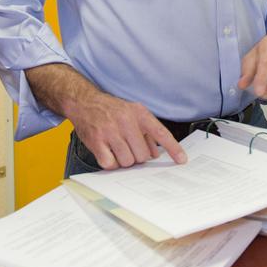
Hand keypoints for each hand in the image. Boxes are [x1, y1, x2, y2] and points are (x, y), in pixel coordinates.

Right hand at [66, 92, 186, 170]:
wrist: (84, 102)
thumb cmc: (111, 110)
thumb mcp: (132, 114)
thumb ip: (147, 133)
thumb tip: (156, 154)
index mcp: (138, 113)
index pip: (160, 133)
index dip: (173, 148)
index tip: (182, 160)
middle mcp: (126, 121)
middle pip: (142, 155)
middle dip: (138, 156)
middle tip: (129, 148)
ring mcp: (110, 131)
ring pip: (127, 161)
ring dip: (124, 160)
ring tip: (117, 149)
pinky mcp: (96, 141)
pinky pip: (110, 164)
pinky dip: (111, 163)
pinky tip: (108, 153)